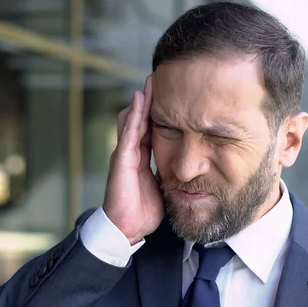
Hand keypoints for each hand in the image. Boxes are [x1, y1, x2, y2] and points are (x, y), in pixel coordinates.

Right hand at [103, 76, 163, 244]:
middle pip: (140, 118)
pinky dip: (135, 115)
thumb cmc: (143, 209)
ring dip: (142, 100)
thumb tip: (185, 166)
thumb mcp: (161, 185)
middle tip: (161, 78)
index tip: (173, 94)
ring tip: (151, 81)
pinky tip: (140, 99)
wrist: (128, 228)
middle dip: (150, 99)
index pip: (150, 126)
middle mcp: (132, 151)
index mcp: (141, 156)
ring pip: (133, 119)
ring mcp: (125, 153)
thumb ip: (167, 171)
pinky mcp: (122, 159)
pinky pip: (129, 132)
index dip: (159, 110)